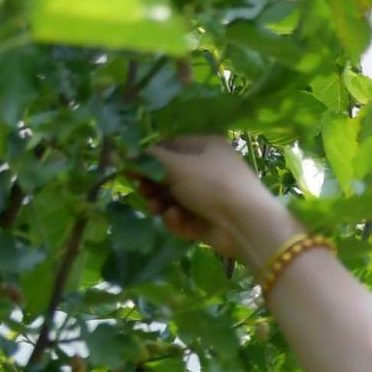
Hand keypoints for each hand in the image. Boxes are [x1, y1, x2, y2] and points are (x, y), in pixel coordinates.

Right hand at [135, 135, 294, 265]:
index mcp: (207, 147)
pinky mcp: (209, 223)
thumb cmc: (211, 184)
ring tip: (156, 207)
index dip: (148, 156)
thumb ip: (148, 159)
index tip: (128, 166)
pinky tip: (176, 219)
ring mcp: (210, 198)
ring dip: (160, 202)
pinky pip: (184, 218)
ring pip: (174, 199)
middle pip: (170, 175)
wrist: (247, 225)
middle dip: (152, 183)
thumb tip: (124, 156)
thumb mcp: (176, 165)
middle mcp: (210, 170)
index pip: (170, 146)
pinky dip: (176, 219)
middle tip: (141, 189)